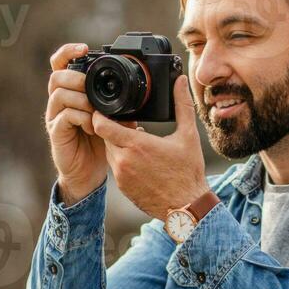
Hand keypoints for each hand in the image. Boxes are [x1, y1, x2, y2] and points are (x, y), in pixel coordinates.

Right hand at [45, 43, 113, 203]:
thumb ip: (120, 105)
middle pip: (57, 76)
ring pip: (59, 94)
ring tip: (96, 111)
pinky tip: (94, 127)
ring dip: (81, 99)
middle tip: (93, 89)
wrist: (89, 173)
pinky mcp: (56, 132)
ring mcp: (55, 116)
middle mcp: (59, 101)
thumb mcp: (114, 119)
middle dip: (77, 78)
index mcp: (71, 92)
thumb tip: (141, 94)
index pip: (61, 64)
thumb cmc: (100, 143)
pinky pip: (65, 117)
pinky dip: (82, 118)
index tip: (84, 49)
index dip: (68, 52)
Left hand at [91, 76, 208, 219]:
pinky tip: (140, 161)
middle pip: (105, 136)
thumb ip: (182, 104)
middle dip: (114, 129)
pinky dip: (123, 161)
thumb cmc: (188, 173)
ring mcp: (121, 176)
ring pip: (110, 152)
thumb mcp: (188, 135)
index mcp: (136, 145)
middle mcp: (124, 161)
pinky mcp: (123, 188)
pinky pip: (116, 168)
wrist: (187, 207)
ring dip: (118, 145)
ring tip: (138, 143)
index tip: (106, 108)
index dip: (100, 114)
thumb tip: (181, 81)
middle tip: (130, 125)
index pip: (101, 124)